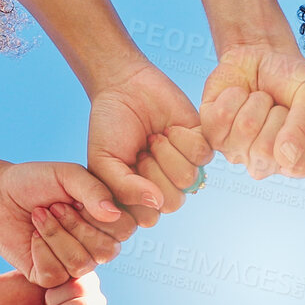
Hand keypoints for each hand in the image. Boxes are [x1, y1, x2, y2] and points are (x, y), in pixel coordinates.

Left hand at [0, 162, 138, 286]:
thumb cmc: (34, 181)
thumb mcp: (66, 175)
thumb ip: (93, 190)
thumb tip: (113, 214)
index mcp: (108, 220)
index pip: (126, 228)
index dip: (101, 215)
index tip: (76, 197)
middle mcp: (96, 244)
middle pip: (106, 251)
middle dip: (75, 226)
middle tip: (53, 206)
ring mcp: (73, 263)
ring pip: (80, 264)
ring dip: (55, 235)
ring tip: (38, 217)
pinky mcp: (49, 277)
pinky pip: (56, 275)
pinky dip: (40, 251)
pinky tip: (31, 237)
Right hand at [87, 64, 213, 226]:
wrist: (124, 86)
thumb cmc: (109, 127)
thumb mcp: (102, 162)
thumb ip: (122, 189)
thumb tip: (157, 201)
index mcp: (141, 198)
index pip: (149, 217)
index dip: (136, 193)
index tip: (123, 168)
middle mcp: (166, 186)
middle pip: (173, 202)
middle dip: (153, 173)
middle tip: (141, 151)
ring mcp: (185, 166)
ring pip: (188, 178)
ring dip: (166, 153)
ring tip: (153, 138)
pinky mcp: (201, 145)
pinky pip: (202, 154)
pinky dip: (182, 137)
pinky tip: (170, 128)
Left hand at [201, 35, 304, 178]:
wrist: (261, 55)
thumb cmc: (289, 79)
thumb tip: (286, 158)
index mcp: (292, 162)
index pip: (296, 163)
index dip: (299, 129)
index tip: (297, 113)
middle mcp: (263, 163)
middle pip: (264, 150)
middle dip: (274, 113)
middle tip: (274, 104)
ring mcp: (235, 151)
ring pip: (244, 128)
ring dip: (255, 101)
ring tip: (257, 98)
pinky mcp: (211, 134)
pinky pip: (222, 115)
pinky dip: (233, 95)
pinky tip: (239, 95)